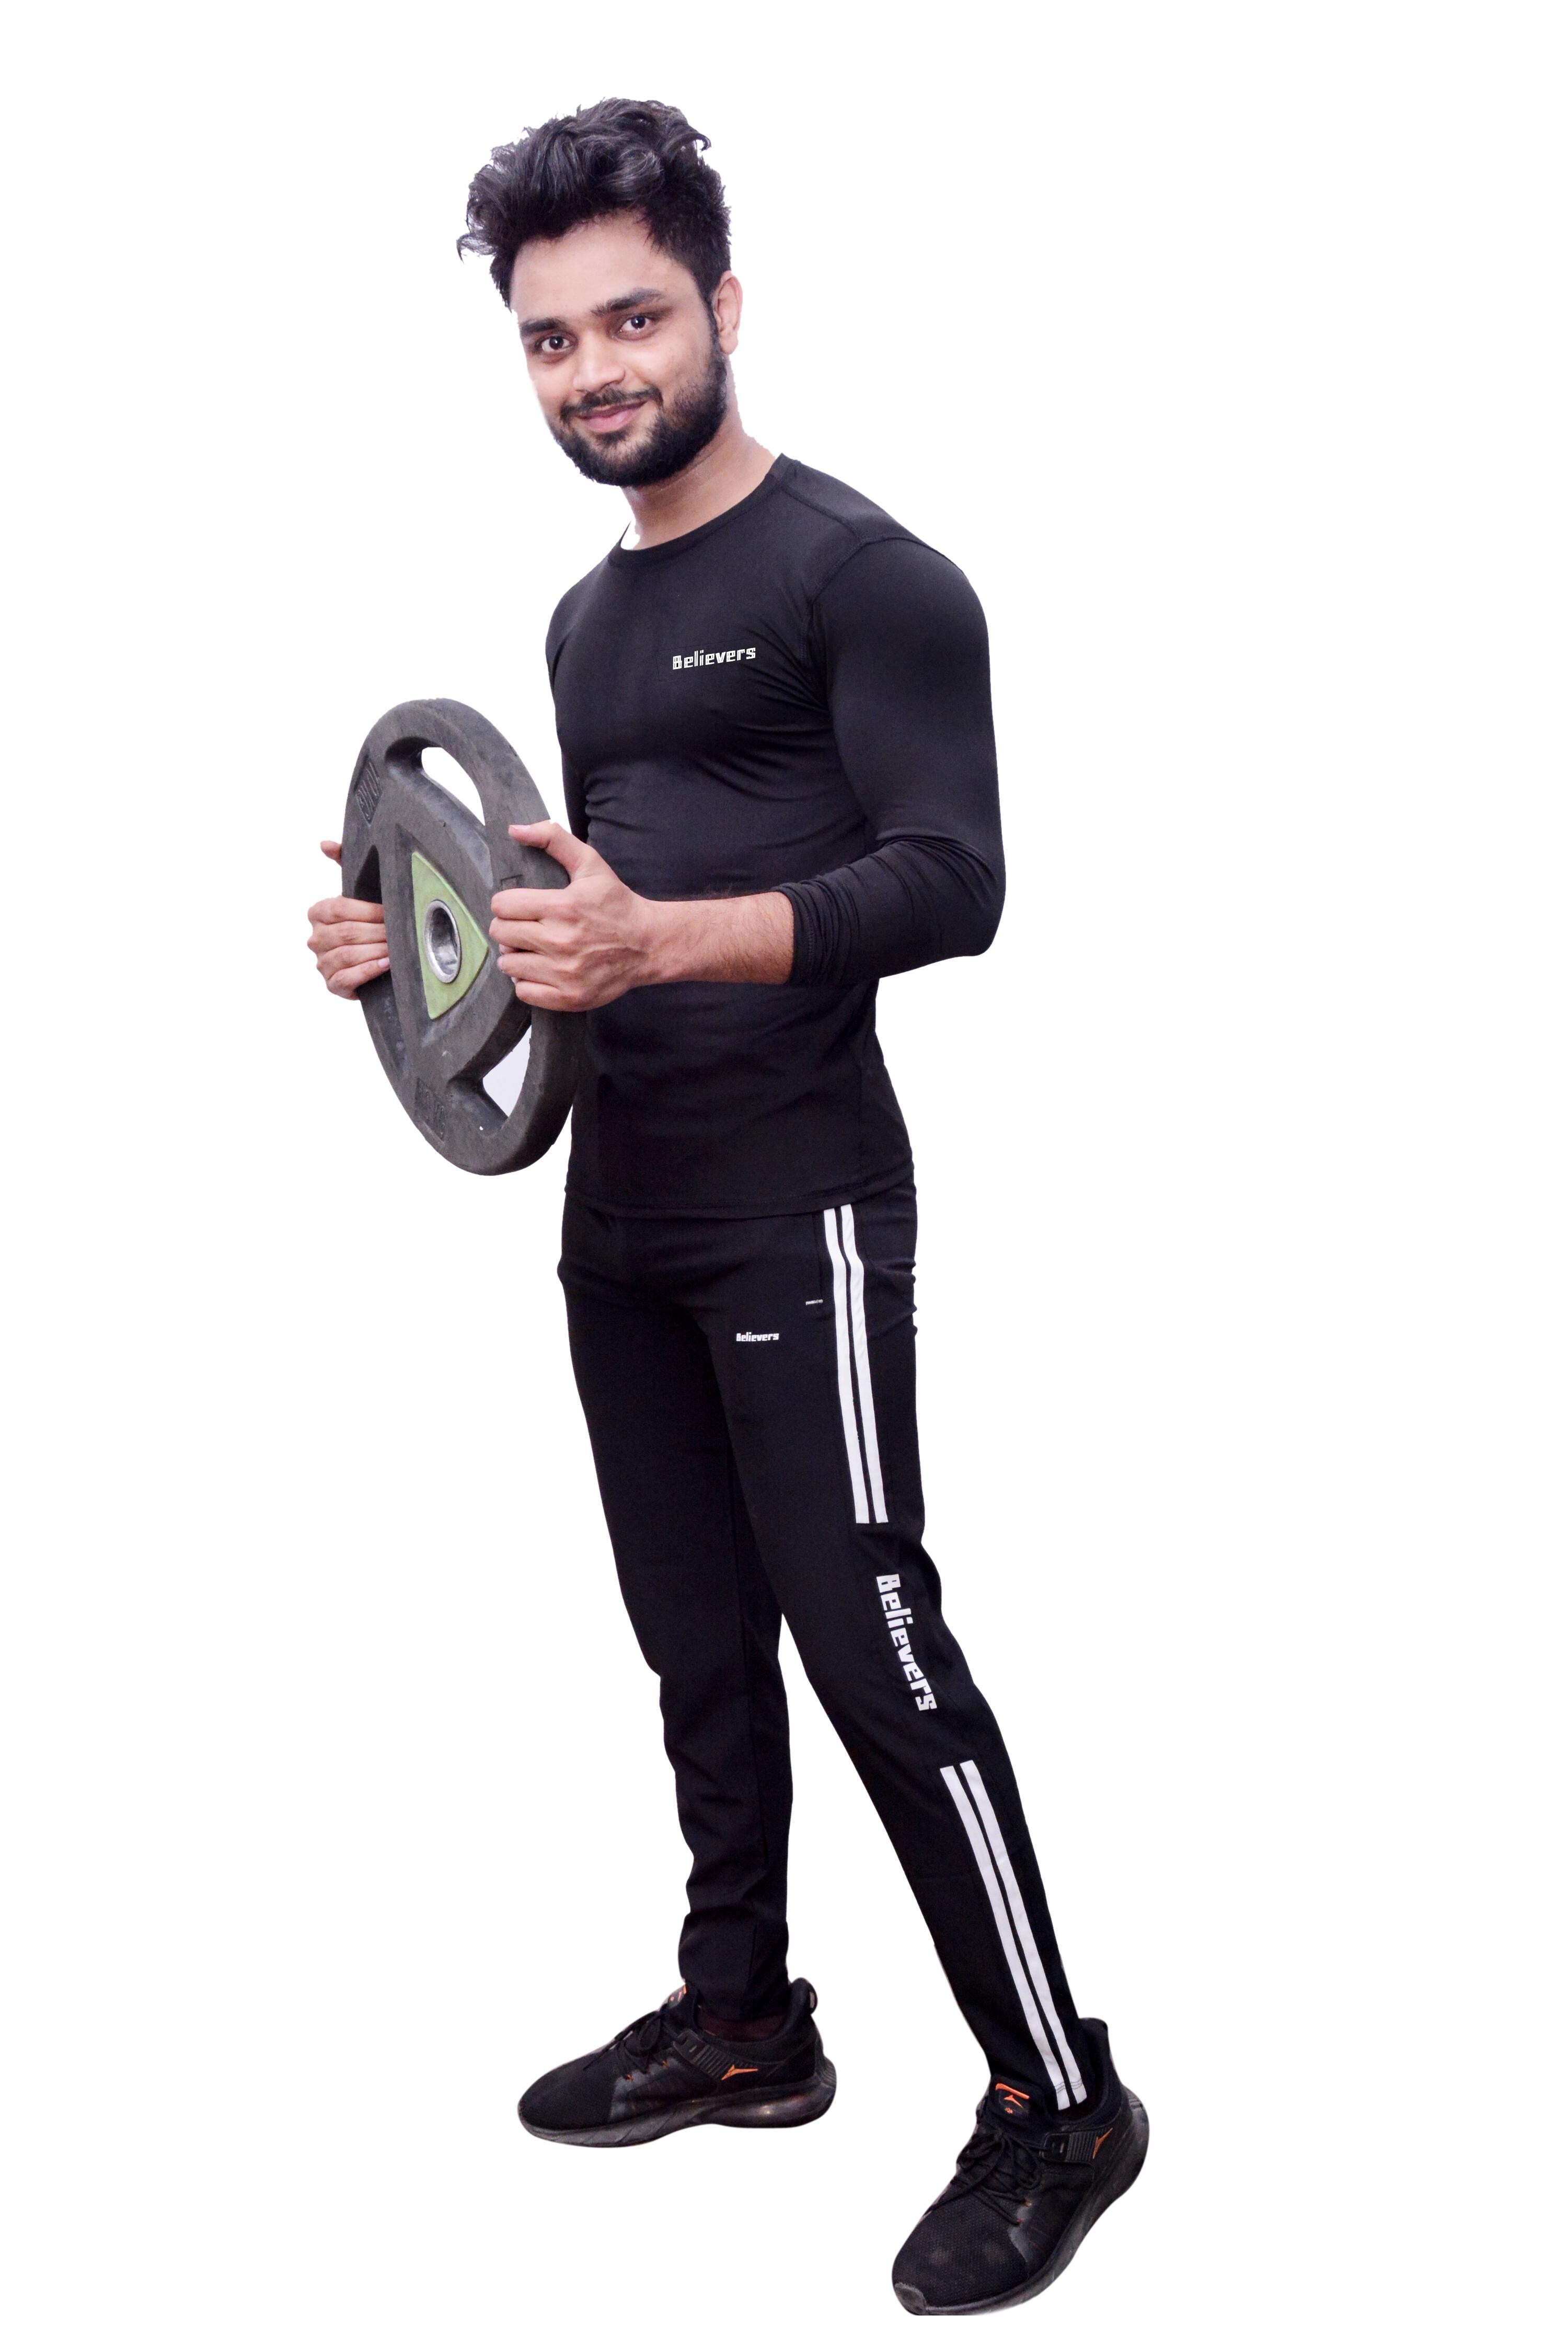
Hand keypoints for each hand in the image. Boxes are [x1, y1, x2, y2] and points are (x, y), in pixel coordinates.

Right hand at [307, 841, 388, 996]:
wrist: (375, 958)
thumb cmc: (368, 921)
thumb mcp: (358, 893)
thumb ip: (344, 864)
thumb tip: (325, 844)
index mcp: (318, 913)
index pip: (338, 908)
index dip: (367, 911)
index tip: (389, 911)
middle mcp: (315, 939)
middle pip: (345, 933)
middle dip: (376, 932)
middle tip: (399, 931)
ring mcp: (322, 964)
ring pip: (346, 956)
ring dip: (375, 951)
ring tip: (396, 948)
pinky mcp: (333, 985)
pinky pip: (346, 978)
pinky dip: (368, 971)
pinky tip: (385, 965)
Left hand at [490, 824, 661, 1010]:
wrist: (649, 944)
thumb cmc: (618, 905)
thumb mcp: (590, 864)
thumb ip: (553, 839)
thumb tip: (516, 829)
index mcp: (562, 907)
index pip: (502, 906)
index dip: (507, 904)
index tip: (520, 907)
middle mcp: (560, 941)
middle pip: (501, 934)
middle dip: (509, 928)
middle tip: (525, 927)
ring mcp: (564, 972)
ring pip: (508, 965)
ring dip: (516, 955)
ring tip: (533, 949)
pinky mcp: (569, 996)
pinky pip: (524, 992)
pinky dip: (527, 981)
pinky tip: (541, 969)